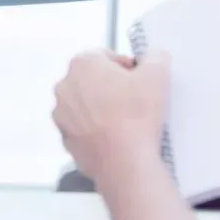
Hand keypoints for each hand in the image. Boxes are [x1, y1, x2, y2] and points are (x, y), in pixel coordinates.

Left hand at [52, 48, 170, 186]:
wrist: (123, 162)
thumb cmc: (137, 114)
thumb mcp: (157, 75)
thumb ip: (155, 58)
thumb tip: (154, 57)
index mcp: (82, 64)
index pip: (105, 56)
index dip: (125, 67)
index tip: (140, 82)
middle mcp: (64, 86)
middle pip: (92, 80)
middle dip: (111, 87)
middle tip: (135, 101)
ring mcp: (61, 115)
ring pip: (85, 105)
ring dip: (101, 109)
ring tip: (125, 122)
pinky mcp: (65, 139)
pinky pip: (82, 128)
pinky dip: (95, 130)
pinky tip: (115, 138)